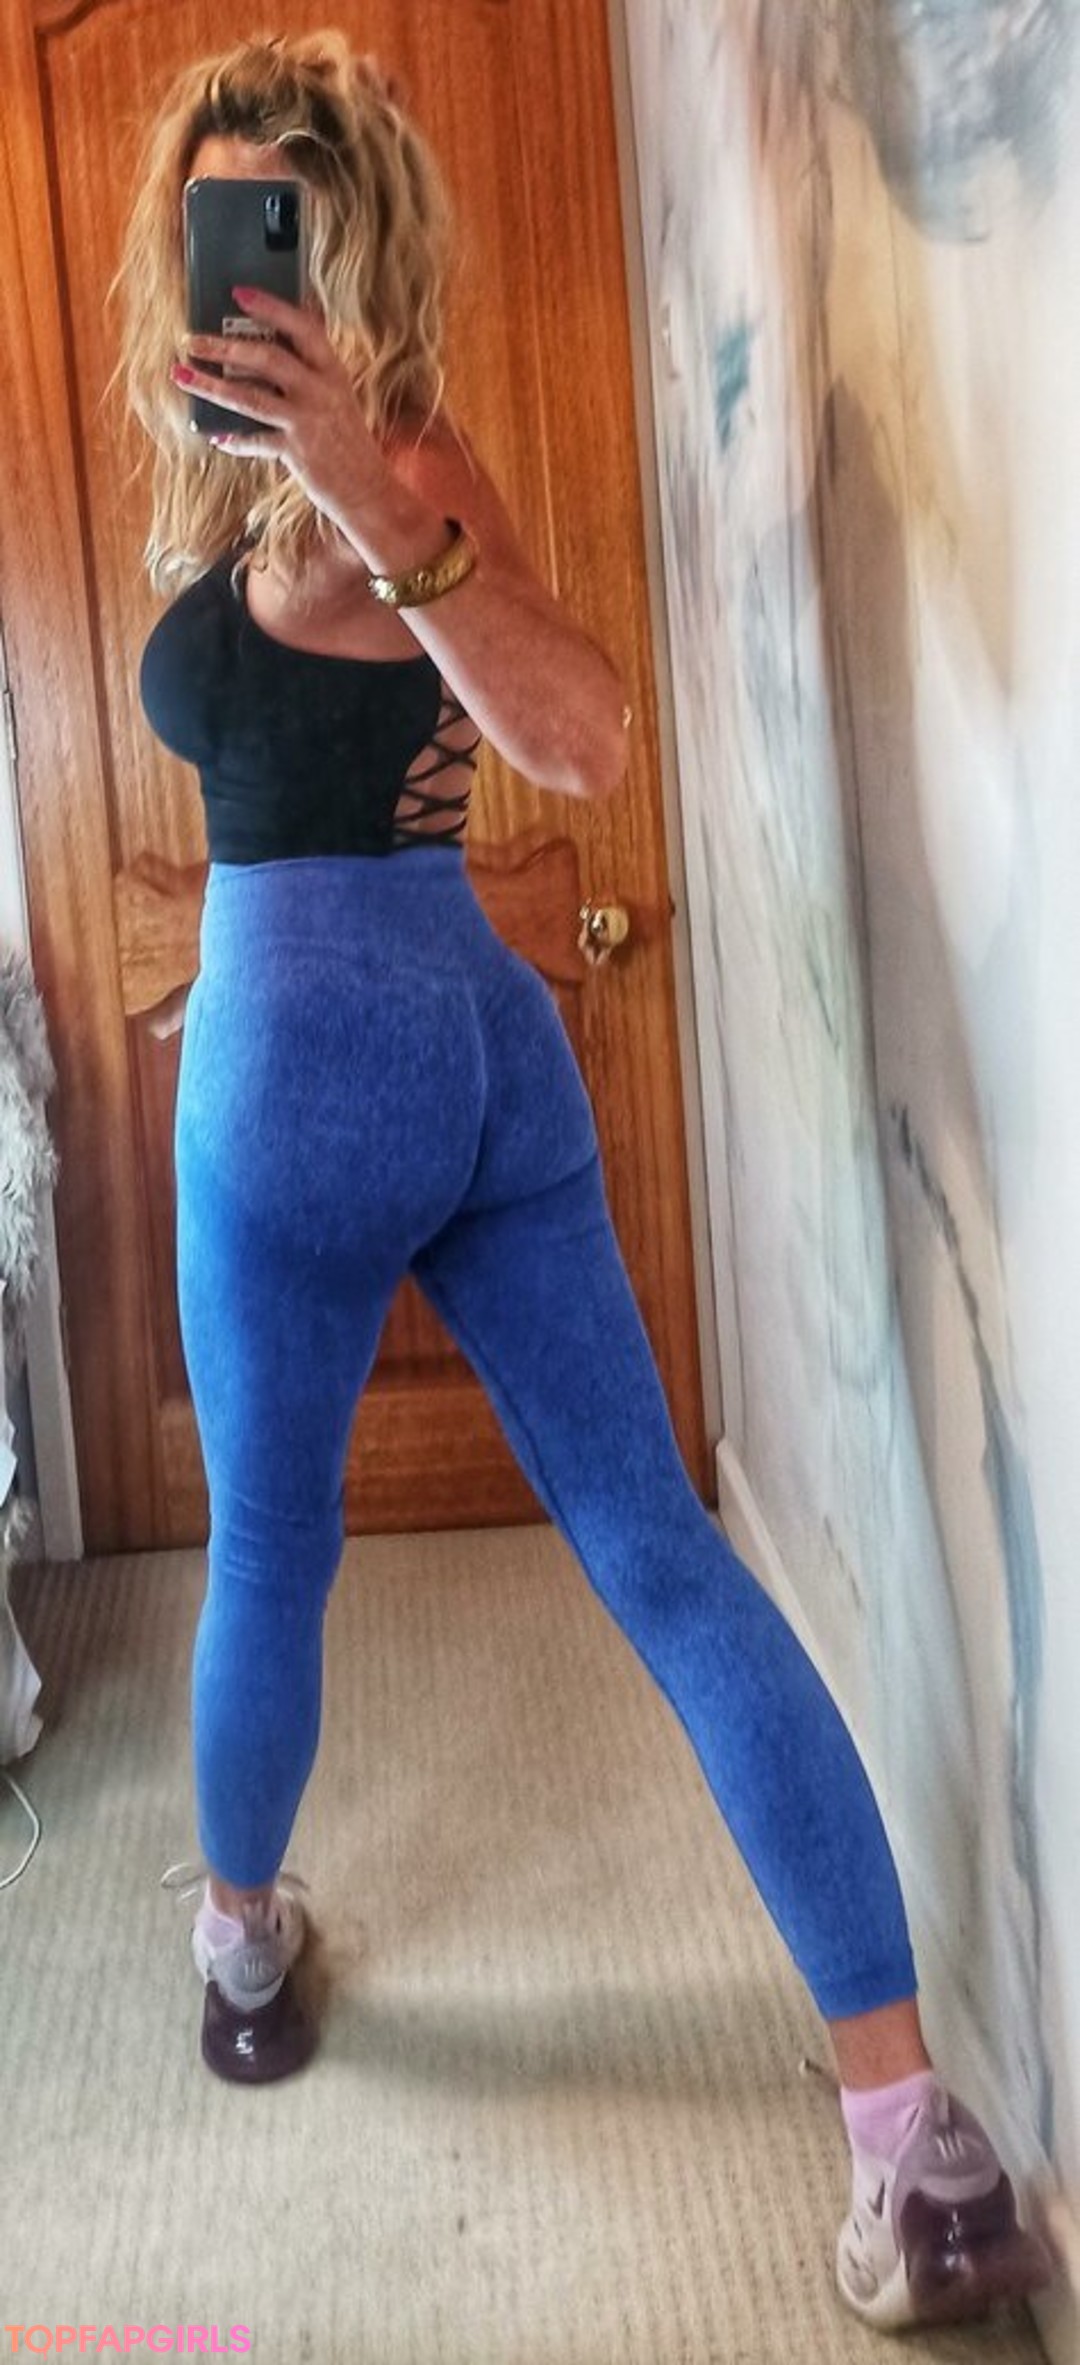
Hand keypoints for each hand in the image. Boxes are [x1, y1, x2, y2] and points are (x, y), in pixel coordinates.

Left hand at [172, 286, 387, 533]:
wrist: (368, 489)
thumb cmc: (347, 440)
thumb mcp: (338, 395)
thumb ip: (311, 368)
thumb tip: (274, 338)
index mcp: (332, 371)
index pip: (302, 327)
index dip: (271, 306)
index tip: (239, 292)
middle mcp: (320, 391)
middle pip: (266, 358)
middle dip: (223, 346)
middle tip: (191, 340)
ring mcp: (307, 422)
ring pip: (250, 397)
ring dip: (211, 385)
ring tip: (182, 375)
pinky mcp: (296, 453)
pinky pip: (255, 441)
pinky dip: (233, 439)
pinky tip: (215, 435)